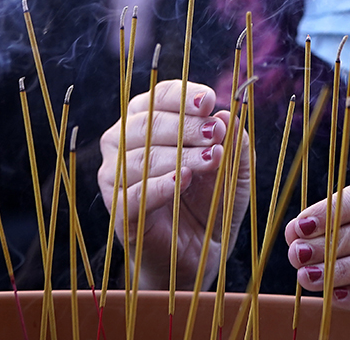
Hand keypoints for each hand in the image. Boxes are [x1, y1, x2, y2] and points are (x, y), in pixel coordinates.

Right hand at [98, 80, 248, 289]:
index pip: (158, 97)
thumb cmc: (210, 201)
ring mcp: (116, 177)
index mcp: (146, 122)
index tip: (210, 101)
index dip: (183, 95)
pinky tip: (185, 179)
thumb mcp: (233, 167)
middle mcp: (123, 143)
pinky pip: (134, 193)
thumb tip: (227, 115)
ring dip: (180, 154)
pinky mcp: (120, 211)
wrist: (199, 253)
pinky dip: (160, 184)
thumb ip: (233, 140)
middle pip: (148, 122)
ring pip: (140, 155)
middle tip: (216, 134)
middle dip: (186, 125)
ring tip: (212, 159)